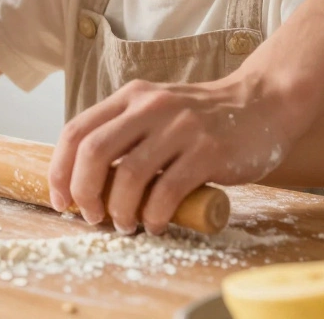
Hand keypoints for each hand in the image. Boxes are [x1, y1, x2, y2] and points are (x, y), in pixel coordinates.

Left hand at [49, 73, 297, 234]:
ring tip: (126, 225)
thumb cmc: (204, 119)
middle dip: (84, 192)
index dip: (60, 170)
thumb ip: (125, 134)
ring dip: (120, 210)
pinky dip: (154, 215)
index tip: (61, 200)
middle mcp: (150, 106)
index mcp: (130, 97)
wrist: (263, 104)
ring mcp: (180, 127)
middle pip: (94, 151)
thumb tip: (85, 181)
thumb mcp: (157, 111)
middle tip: (91, 216)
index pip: (76, 131)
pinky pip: (168, 190)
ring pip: (129, 174)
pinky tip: (155, 224)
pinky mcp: (208, 151)